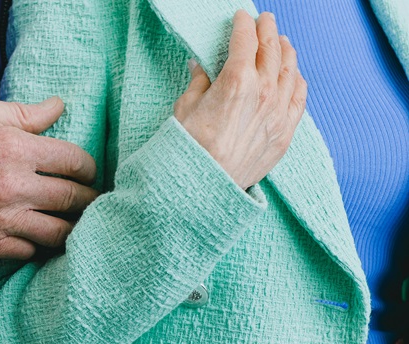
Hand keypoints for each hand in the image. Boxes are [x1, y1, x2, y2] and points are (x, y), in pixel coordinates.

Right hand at [0, 94, 98, 258]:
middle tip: (90, 200)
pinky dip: (34, 245)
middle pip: (74, 199)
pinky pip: (27, 252)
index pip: (76, 162)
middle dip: (88, 199)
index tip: (87, 172)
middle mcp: (16, 186)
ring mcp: (2, 219)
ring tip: (73, 225)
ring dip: (69, 228)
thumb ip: (24, 113)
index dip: (88, 168)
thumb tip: (59, 106)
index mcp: (18, 148)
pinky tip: (33, 237)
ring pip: (57, 233)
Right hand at [174, 10, 306, 188]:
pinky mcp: (286, 132)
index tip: (241, 17)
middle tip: (264, 20)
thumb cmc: (190, 148)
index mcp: (237, 80)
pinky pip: (300, 97)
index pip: (245, 40)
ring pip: (290, 70)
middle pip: (272, 49)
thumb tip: (200, 68)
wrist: (206, 184)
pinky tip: (294, 74)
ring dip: (286, 51)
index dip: (243, 24)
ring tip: (282, 41)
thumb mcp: (185, 107)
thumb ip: (198, 83)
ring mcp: (279, 112)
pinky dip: (298, 80)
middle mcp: (264, 91)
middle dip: (267, 30)